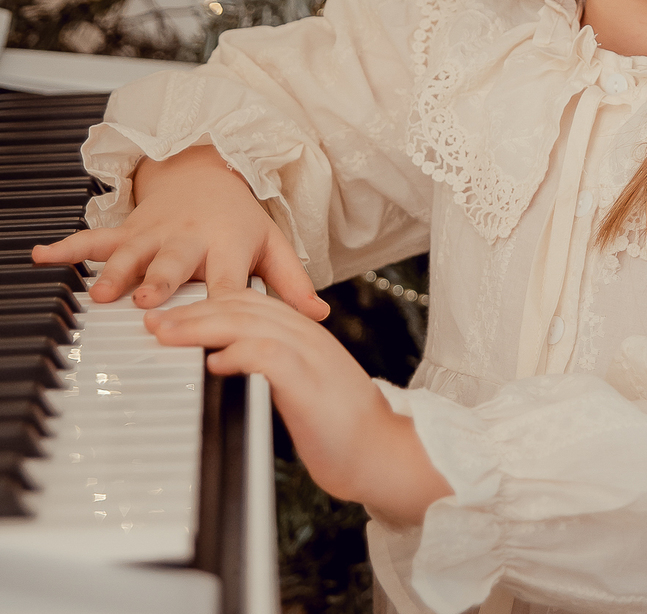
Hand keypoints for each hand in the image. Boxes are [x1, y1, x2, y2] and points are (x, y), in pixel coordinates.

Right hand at [32, 144, 327, 319]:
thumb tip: (319, 317)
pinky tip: (42, 256)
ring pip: (132, 252)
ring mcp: (155, 232)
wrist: (207, 168)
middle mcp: (189, 238)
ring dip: (116, 271)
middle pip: (173, 263)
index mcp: (227, 246)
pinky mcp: (128, 228)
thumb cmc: (239, 218)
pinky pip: (95, 237)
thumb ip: (292, 284)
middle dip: (160, 281)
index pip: (225, 281)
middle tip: (147, 300)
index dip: (218, 304)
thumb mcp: (271, 245)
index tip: (210, 329)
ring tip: (100, 292)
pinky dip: (68, 246)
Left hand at [145, 290, 450, 520]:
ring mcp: (310, 355)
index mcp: (304, 333)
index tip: (171, 316)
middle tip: (155, 322)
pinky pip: (269, 355)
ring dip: (203, 326)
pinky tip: (215, 362)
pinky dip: (239, 353)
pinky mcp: (310, 382)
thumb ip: (274, 370)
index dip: (207, 303)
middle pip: (243, 306)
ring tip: (168, 335)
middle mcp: (307, 335)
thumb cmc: (344, 430)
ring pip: (250, 322)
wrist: (384, 452)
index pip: (250, 301)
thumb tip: (231, 368)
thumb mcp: (304, 388)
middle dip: (193, 311)